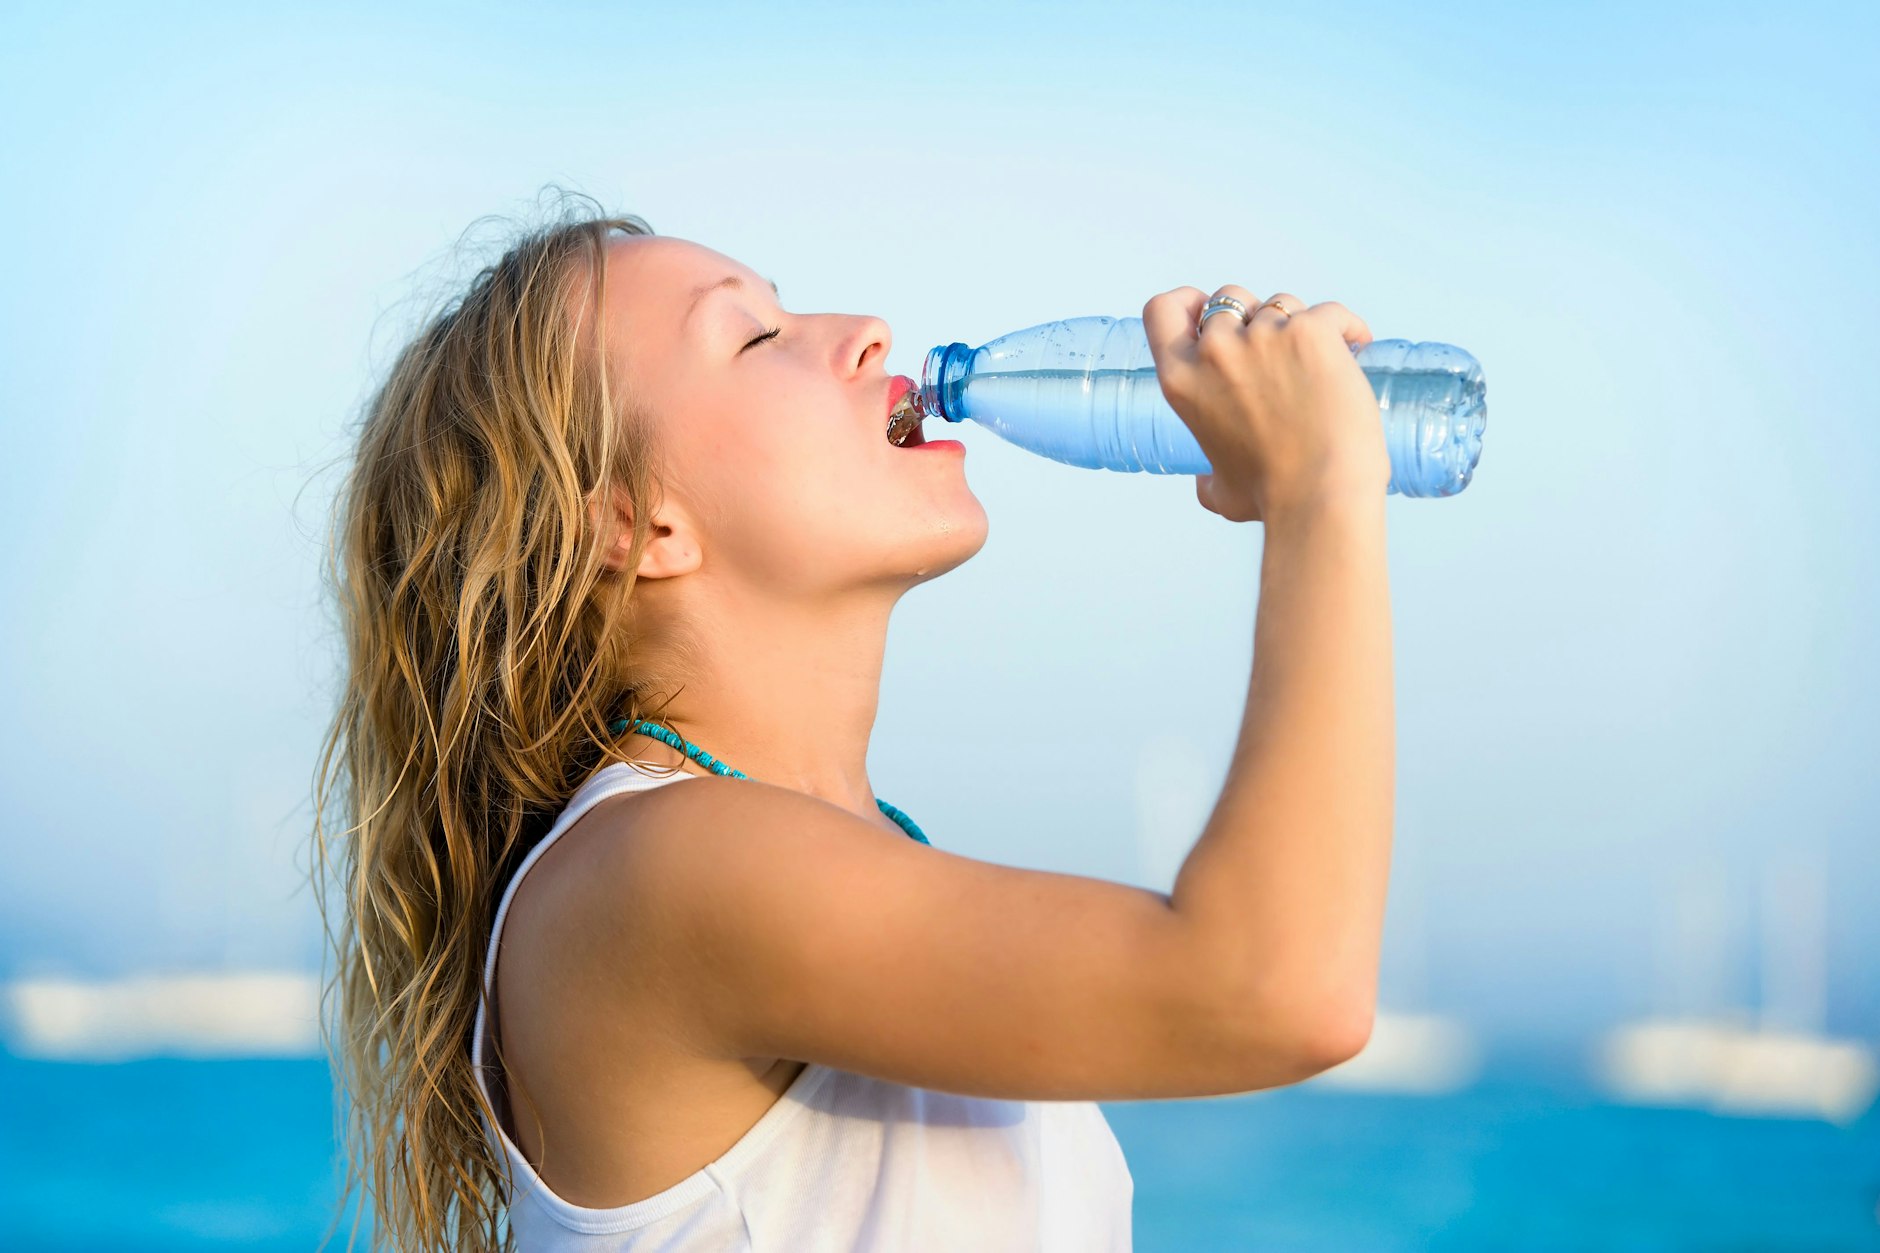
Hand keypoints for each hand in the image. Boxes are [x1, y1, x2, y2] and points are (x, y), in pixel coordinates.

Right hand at [1142, 285, 1387, 522]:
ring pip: (1281, 304)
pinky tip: (1355, 348)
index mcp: (1182, 380)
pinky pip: (1330, 313)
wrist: (1320, 496)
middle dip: (1253, 316)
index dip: (1187, 303)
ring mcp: (1264, 336)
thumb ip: (1207, 480)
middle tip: (1280, 351)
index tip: (1206, 314)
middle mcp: (1217, 350)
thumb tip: (1205, 483)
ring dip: (1300, 327)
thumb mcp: (1219, 489)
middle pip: (1229, 298)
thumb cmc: (1272, 497)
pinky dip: (1346, 329)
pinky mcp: (1311, 332)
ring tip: (1322, 365)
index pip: (1163, 309)